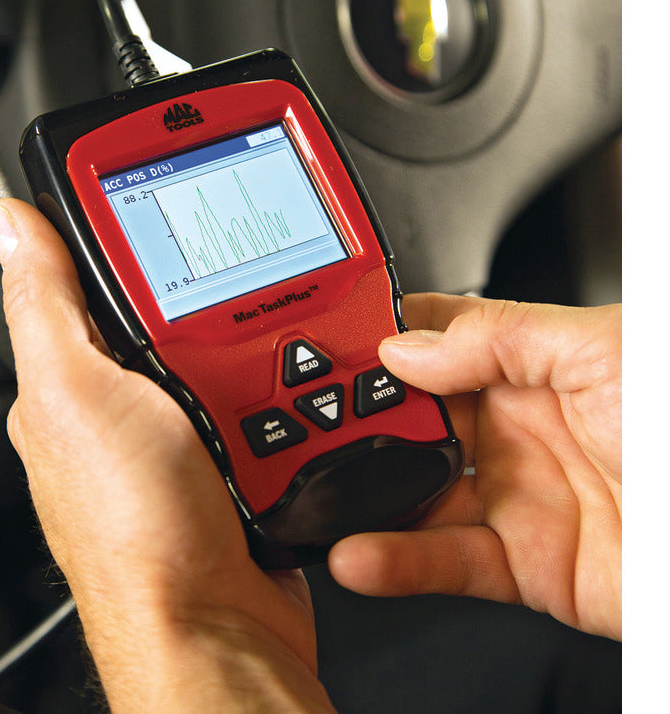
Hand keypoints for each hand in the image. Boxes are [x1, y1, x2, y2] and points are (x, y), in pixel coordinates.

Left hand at [0, 199, 334, 712]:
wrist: (219, 622)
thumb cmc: (140, 530)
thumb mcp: (77, 398)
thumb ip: (49, 308)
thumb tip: (10, 224)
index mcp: (81, 373)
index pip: (102, 269)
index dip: (132, 223)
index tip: (168, 186)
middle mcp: (132, 395)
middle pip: (185, 301)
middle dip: (219, 290)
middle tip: (232, 299)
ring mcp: (192, 420)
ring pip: (241, 339)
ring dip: (268, 339)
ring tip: (271, 361)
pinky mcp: (244, 445)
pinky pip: (277, 386)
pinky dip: (294, 377)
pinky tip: (301, 383)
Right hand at [329, 293, 620, 639]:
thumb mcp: (597, 347)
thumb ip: (496, 337)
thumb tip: (409, 346)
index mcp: (527, 365)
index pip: (432, 345)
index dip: (378, 342)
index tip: (327, 346)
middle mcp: (511, 428)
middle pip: (410, 420)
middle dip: (356, 418)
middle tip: (304, 421)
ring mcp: (512, 495)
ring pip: (414, 493)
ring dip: (363, 493)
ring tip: (317, 487)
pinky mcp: (520, 563)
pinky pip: (444, 561)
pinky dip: (397, 561)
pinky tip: (362, 552)